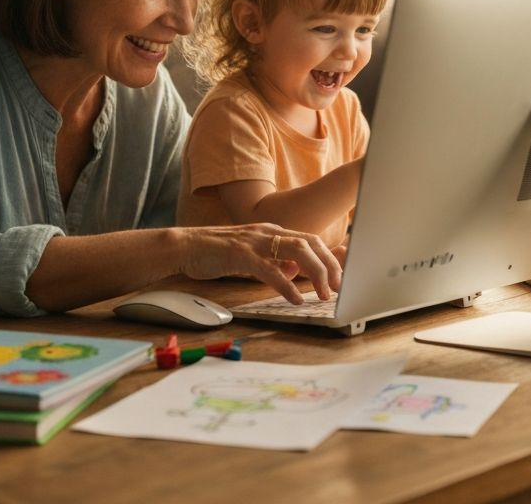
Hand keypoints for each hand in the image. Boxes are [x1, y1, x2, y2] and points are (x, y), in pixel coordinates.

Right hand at [177, 223, 341, 303]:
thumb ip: (274, 261)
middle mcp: (267, 232)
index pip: (310, 239)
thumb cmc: (217, 252)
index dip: (331, 256)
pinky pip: (269, 268)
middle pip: (311, 242)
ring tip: (324, 293)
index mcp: (272, 232)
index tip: (344, 275)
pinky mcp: (240, 253)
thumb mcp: (252, 256)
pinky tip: (296, 298)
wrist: (186, 246)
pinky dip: (286, 284)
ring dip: (316, 272)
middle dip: (330, 264)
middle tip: (339, 287)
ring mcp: (254, 241)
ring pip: (297, 249)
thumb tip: (294, 271)